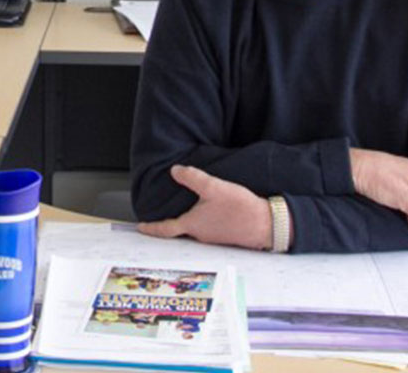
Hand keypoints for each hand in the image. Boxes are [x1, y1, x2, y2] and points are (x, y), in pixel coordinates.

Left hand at [137, 165, 271, 249]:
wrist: (266, 224)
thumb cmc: (240, 209)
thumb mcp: (213, 187)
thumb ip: (192, 178)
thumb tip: (175, 170)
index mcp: (193, 225)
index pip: (165, 229)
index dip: (152, 228)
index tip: (141, 228)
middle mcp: (200, 234)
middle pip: (179, 229)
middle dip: (169, 223)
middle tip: (160, 216)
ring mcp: (213, 236)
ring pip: (194, 228)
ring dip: (187, 220)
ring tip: (185, 208)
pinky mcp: (224, 234)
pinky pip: (207, 227)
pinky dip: (201, 219)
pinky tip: (208, 210)